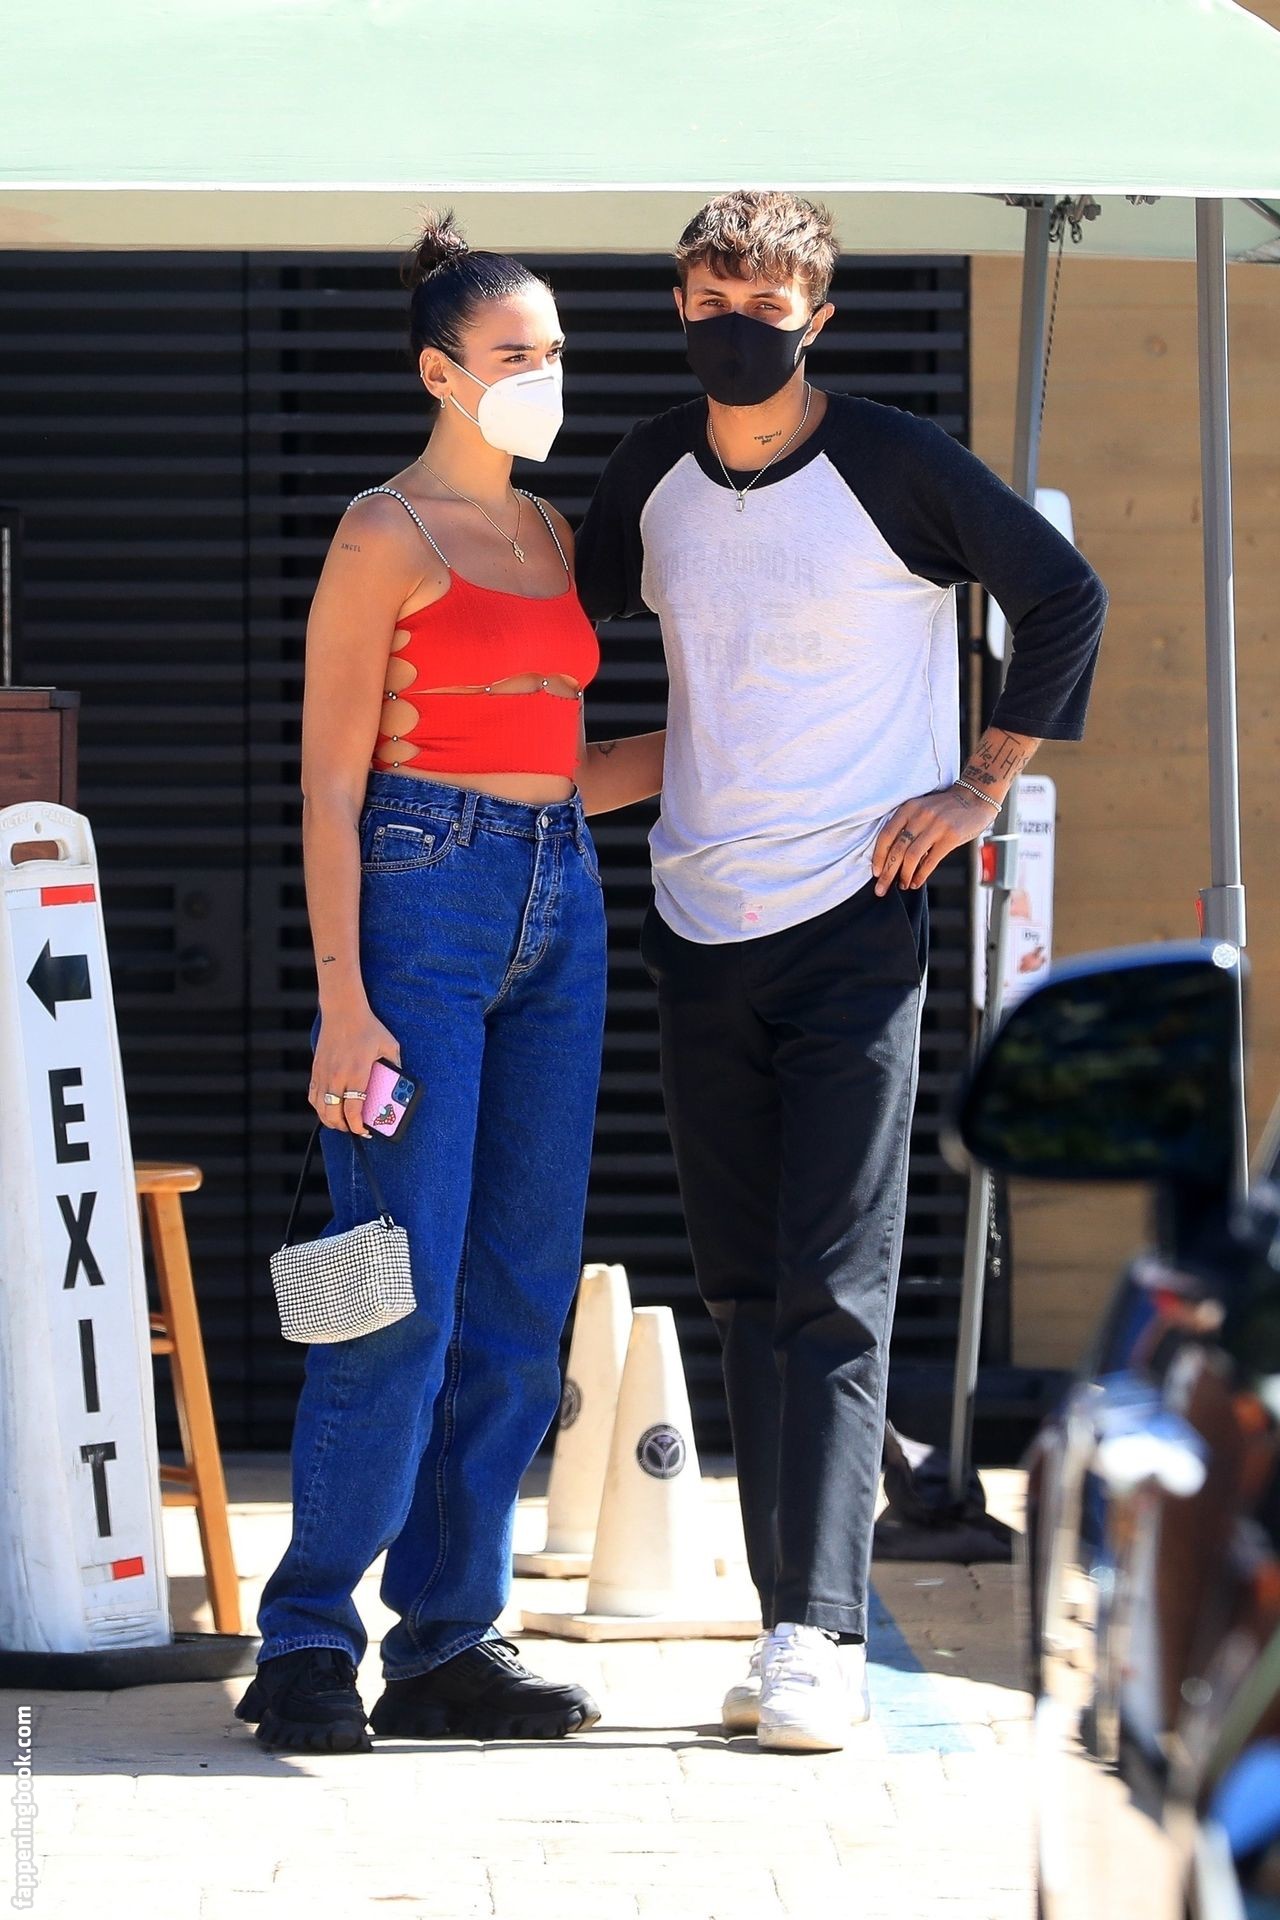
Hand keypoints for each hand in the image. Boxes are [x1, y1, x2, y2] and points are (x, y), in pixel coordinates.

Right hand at [309, 1004, 400, 1135]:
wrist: (343, 1010)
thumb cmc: (368, 1027)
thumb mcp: (389, 1045)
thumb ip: (395, 1065)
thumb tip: (400, 1082)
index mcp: (356, 1073)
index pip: (353, 1109)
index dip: (357, 1125)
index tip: (364, 1131)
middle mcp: (337, 1076)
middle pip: (334, 1114)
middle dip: (344, 1127)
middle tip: (354, 1129)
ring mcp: (324, 1074)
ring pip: (320, 1108)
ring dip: (330, 1120)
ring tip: (341, 1123)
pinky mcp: (316, 1070)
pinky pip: (313, 1096)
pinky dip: (319, 1107)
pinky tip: (327, 1108)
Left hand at [872, 783, 998, 894]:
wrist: (976, 798)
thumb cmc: (946, 807)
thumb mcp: (922, 809)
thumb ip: (908, 826)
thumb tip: (893, 857)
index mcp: (909, 808)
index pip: (886, 835)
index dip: (878, 856)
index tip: (875, 872)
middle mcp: (920, 816)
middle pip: (897, 849)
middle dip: (887, 872)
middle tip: (881, 889)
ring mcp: (936, 826)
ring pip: (911, 856)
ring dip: (904, 875)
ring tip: (902, 885)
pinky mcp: (950, 837)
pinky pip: (930, 860)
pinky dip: (921, 875)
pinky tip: (916, 882)